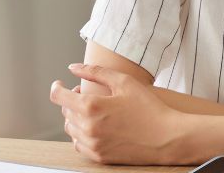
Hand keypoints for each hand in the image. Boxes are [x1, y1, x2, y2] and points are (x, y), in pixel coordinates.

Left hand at [49, 63, 190, 164]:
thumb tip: (72, 68)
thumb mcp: (124, 82)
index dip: (56, 88)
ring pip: (70, 129)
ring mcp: (92, 144)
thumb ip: (95, 72)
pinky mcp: (98, 156)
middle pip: (65, 112)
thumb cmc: (149, 107)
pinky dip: (82, 134)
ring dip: (76, 118)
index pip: (58, 97)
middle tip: (87, 94)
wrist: (167, 137)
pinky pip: (79, 144)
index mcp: (91, 107)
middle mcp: (87, 127)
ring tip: (94, 111)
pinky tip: (97, 126)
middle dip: (72, 101)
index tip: (59, 84)